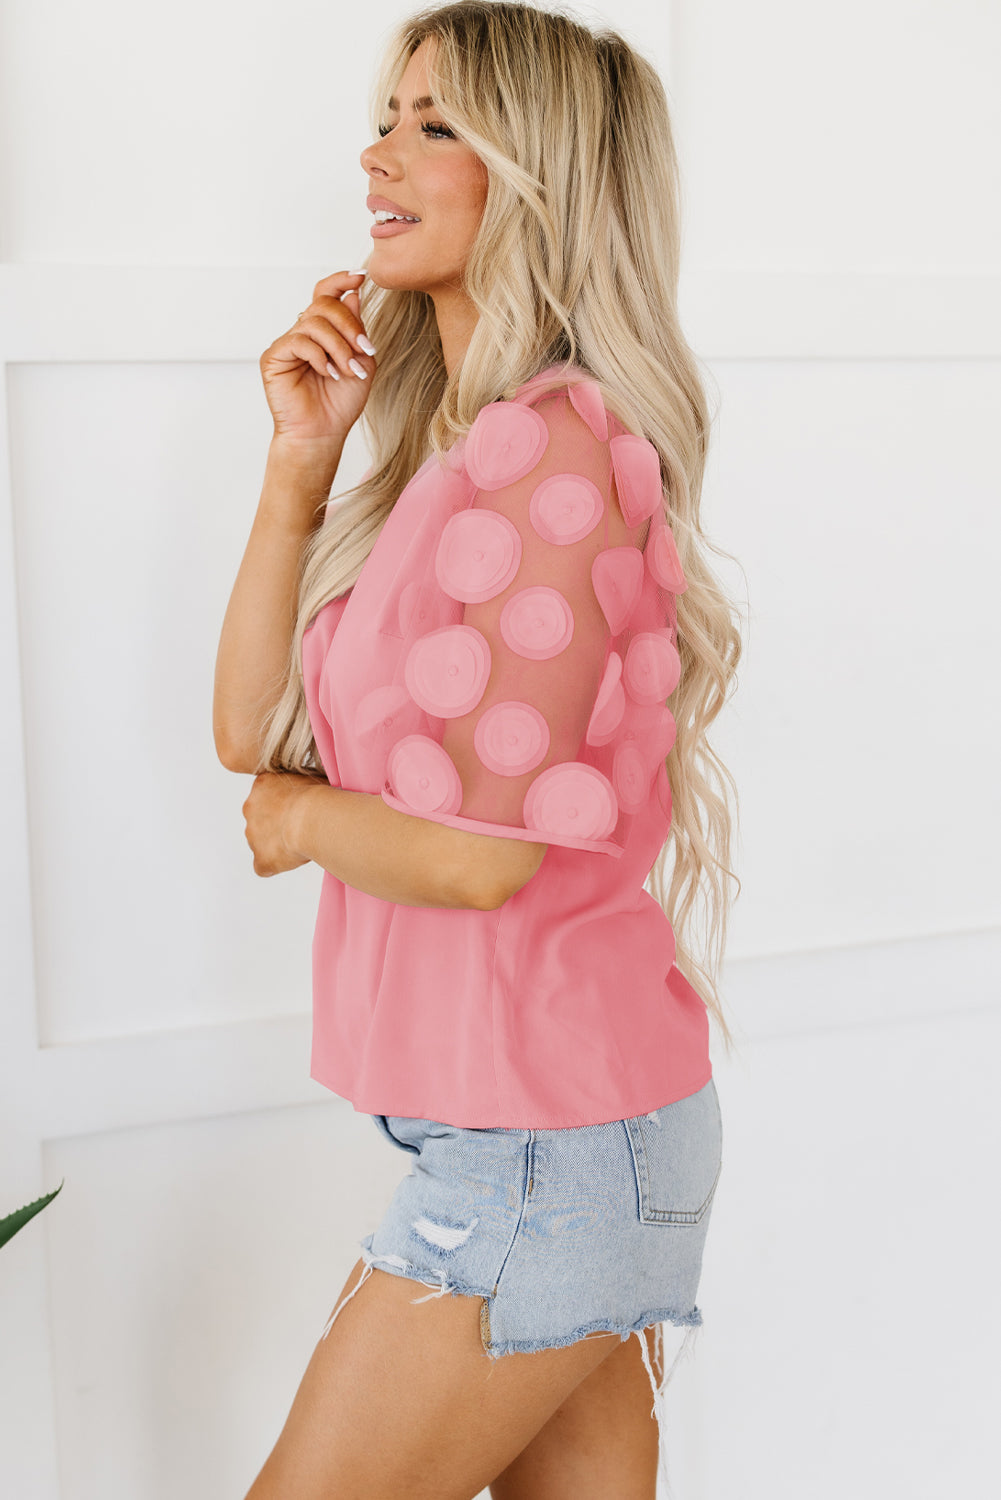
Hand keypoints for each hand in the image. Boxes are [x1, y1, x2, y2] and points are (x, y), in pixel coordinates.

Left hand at [241, 771, 316, 876]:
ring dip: (277, 843)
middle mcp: (250, 809)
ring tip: (301, 841)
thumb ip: (301, 785)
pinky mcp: (261, 859)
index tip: (298, 808)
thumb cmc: (317, 797)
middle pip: (260, 819)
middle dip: (276, 824)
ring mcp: (253, 836)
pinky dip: (276, 864)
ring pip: (261, 842)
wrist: (311, 817)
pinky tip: (294, 858)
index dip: (284, 804)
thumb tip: (312, 790)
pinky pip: (264, 865)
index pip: (266, 795)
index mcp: (262, 785)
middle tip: (299, 826)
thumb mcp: (308, 779)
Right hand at [259, 269, 375, 445]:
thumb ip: (356, 329)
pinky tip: (329, 374)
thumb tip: (353, 294)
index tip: (361, 276)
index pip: (326, 294)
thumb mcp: (360, 362)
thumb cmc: (340, 403)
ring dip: (338, 346)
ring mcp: (287, 343)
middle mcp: (303, 332)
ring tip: (347, 370)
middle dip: (348, 325)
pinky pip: (299, 341)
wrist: (322, 433)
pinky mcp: (274, 357)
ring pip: (314, 322)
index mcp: (323, 331)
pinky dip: (320, 356)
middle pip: (324, 304)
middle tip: (363, 349)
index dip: (341, 280)